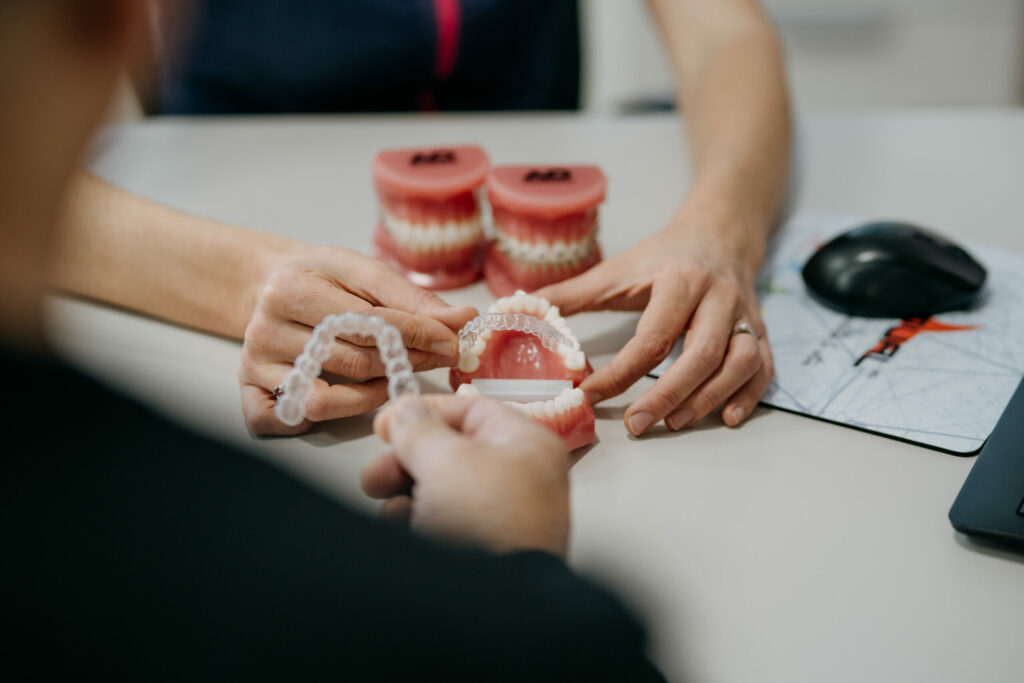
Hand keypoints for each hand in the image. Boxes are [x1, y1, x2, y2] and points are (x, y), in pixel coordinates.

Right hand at [240, 247, 476, 434]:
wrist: (269, 282)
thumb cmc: (323, 278)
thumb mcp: (364, 273)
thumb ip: (413, 299)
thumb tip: (464, 319)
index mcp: (291, 289)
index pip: (367, 323)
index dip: (416, 335)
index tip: (451, 342)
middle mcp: (265, 329)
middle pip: (351, 363)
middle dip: (403, 364)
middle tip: (436, 360)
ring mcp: (254, 364)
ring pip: (322, 400)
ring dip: (369, 397)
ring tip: (391, 379)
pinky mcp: (248, 391)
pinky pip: (283, 421)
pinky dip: (311, 420)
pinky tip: (337, 399)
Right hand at [364, 396, 570, 555]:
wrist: (490, 602)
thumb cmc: (485, 523)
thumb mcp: (444, 459)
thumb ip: (419, 428)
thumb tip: (407, 411)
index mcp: (526, 446)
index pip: (471, 409)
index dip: (425, 412)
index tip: (388, 423)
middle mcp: (520, 478)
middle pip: (451, 451)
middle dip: (406, 460)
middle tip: (378, 471)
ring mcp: (502, 516)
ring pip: (441, 489)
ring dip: (405, 492)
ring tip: (388, 502)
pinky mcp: (484, 549)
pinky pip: (443, 523)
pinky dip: (417, 522)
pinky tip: (402, 527)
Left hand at [534, 205, 773, 435]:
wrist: (720, 233)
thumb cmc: (663, 257)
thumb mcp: (617, 270)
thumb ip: (570, 294)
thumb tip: (517, 309)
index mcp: (680, 281)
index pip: (653, 335)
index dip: (621, 371)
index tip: (589, 393)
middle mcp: (719, 298)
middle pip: (702, 353)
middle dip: (668, 394)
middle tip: (637, 424)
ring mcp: (745, 316)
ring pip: (739, 363)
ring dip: (708, 398)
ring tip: (674, 423)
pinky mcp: (760, 332)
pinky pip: (763, 369)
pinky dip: (749, 396)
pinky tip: (726, 418)